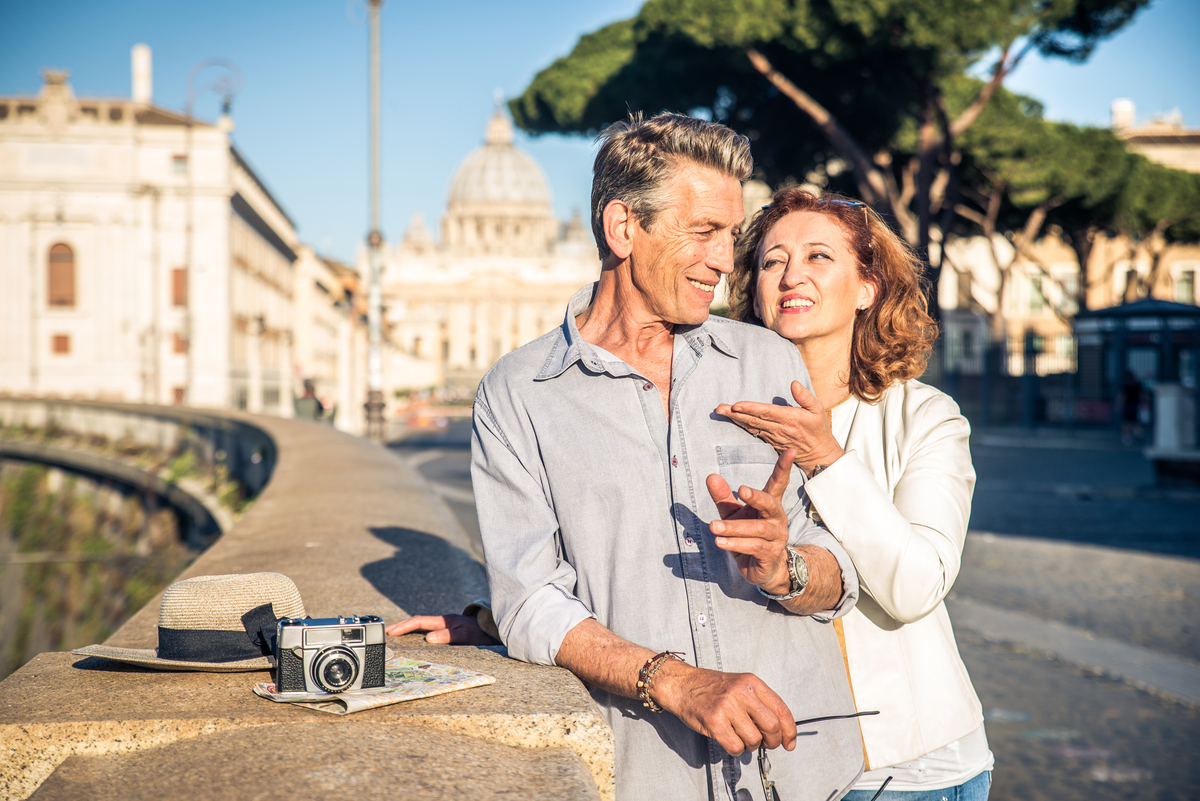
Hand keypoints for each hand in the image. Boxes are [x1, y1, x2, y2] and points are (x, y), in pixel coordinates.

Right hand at [384, 614, 498, 644]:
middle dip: (401, 626)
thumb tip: (429, 638)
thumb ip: (448, 635)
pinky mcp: (448, 630)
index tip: (391, 632)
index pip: (419, 621)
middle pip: (417, 622)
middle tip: (385, 632)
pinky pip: (428, 630)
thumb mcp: (466, 635)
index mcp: (444, 620)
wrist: (495, 629)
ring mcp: (445, 625)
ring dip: (408, 629)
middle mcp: (443, 621)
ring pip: (422, 625)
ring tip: (394, 635)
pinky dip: (417, 633)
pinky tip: (413, 639)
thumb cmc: (482, 633)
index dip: (404, 626)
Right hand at [652, 660, 796, 755]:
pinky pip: (736, 746)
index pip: (781, 709)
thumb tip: (777, 730)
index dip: (789, 731)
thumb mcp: (739, 685)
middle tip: (765, 744)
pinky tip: (729, 740)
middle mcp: (741, 692)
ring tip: (740, 737)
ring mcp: (727, 706)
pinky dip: (736, 749)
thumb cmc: (709, 687)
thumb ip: (758, 702)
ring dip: (750, 746)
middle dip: (772, 742)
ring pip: (754, 739)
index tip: (789, 742)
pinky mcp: (714, 721)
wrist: (681, 684)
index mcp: (751, 682)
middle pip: (771, 727)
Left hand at [706, 448, 793, 595]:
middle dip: (757, 496)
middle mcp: (777, 518)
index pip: (778, 482)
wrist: (761, 569)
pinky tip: (720, 542)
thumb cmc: (747, 535)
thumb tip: (711, 476)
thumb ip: (723, 497)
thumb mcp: (732, 514)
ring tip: (713, 527)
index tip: (791, 450)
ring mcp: (776, 537)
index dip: (784, 467)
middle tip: (741, 490)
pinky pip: (755, 546)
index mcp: (769, 504)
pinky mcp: (771, 554)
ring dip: (734, 528)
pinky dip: (736, 543)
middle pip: (770, 503)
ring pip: (757, 528)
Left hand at [716, 381, 844, 475]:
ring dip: (735, 419)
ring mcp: (773, 436)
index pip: (767, 412)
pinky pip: (754, 432)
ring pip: (751, 426)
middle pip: (754, 420)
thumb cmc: (819, 429)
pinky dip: (742, 425)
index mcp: (790, 419)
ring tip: (721, 412)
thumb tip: (793, 383)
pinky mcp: (771, 441)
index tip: (736, 405)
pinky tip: (732, 419)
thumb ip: (805, 396)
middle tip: (719, 408)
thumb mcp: (818, 410)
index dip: (751, 409)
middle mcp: (779, 428)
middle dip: (735, 414)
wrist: (819, 454)